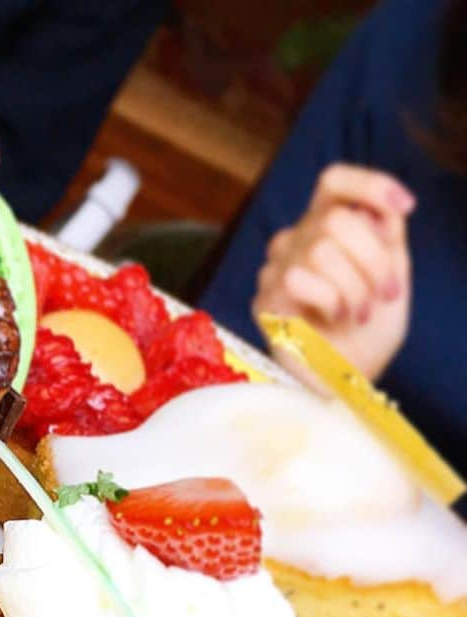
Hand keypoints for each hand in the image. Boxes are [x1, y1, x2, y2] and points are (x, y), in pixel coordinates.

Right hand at [251, 164, 414, 380]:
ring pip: (321, 249)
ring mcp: (275, 269)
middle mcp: (296, 241)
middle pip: (336, 219)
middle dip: (374, 259)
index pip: (333, 182)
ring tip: (358, 313)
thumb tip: (380, 209)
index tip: (406, 208)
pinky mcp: (264, 300)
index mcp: (325, 227)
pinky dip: (328, 301)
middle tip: (385, 294)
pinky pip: (298, 279)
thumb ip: (387, 235)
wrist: (348, 380)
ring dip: (354, 286)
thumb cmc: (368, 332)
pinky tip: (332, 320)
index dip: (370, 185)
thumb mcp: (392, 275)